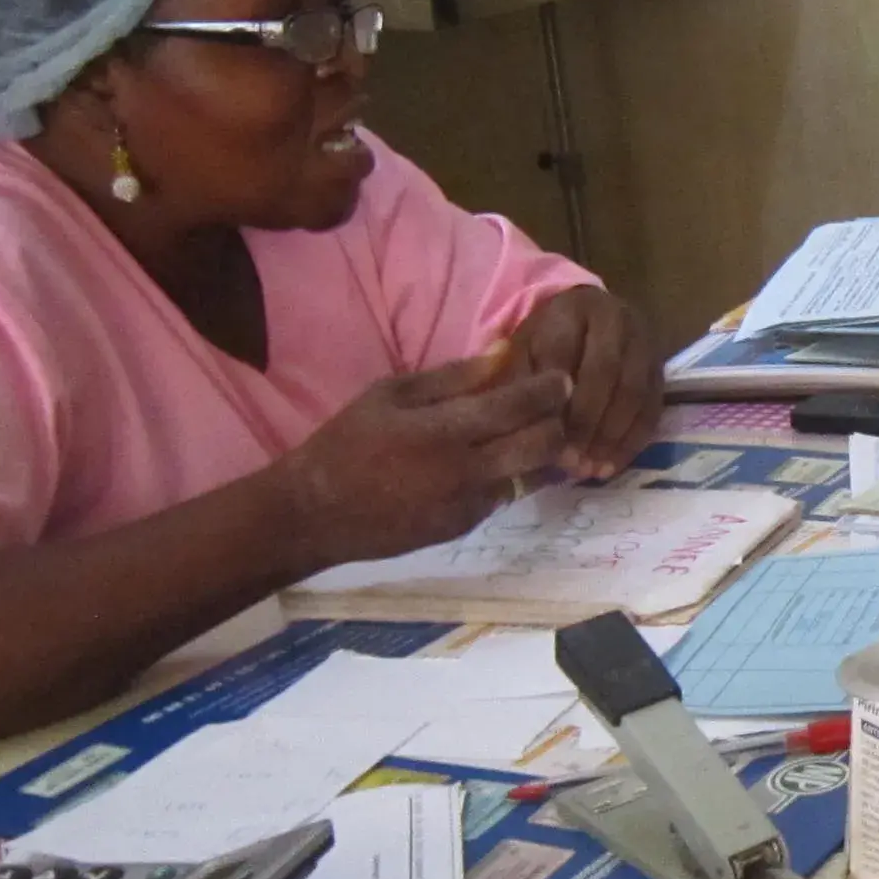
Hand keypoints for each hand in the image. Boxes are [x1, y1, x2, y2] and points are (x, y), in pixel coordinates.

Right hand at [280, 347, 573, 565]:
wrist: (316, 513)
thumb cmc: (347, 442)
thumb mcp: (390, 394)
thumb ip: (452, 376)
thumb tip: (504, 351)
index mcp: (445, 430)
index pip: (520, 405)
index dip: (551, 389)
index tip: (562, 378)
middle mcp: (466, 471)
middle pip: (541, 445)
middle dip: (558, 423)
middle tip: (556, 409)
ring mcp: (468, 505)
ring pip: (530, 476)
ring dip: (541, 454)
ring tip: (533, 433)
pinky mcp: (463, 527)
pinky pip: (503, 497)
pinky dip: (510, 477)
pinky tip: (496, 461)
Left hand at [508, 284, 663, 478]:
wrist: (586, 322)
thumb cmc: (544, 343)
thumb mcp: (521, 349)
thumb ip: (520, 380)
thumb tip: (522, 424)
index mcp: (572, 308)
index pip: (563, 351)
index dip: (554, 396)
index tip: (544, 436)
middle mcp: (616, 319)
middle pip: (605, 371)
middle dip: (587, 421)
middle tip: (571, 461)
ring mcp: (645, 343)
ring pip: (634, 392)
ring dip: (612, 437)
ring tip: (591, 470)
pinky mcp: (661, 370)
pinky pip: (653, 409)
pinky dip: (632, 442)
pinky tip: (611, 466)